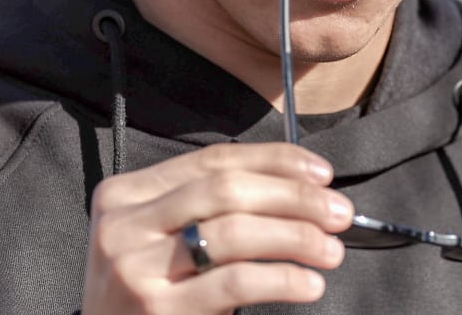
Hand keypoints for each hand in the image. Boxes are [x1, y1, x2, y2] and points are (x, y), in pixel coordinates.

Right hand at [79, 142, 351, 313]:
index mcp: (123, 195)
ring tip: (331, 249)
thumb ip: (203, 210)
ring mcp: (135, 268)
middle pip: (226, 190)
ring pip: (234, 232)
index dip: (273, 161)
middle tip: (338, 211)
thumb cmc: (146, 296)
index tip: (321, 173)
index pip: (211, 161)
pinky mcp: (156, 309)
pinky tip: (308, 283)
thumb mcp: (158, 242)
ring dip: (296, 236)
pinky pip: (236, 281)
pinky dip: (282, 278)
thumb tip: (296, 186)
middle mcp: (123, 225)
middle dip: (293, 196)